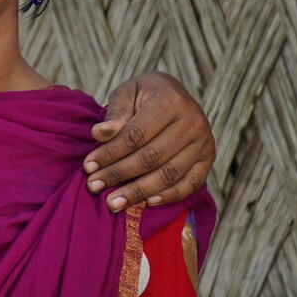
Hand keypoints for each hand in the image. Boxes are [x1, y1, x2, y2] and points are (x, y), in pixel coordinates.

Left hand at [82, 71, 214, 212]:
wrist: (173, 94)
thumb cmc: (143, 95)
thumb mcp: (126, 92)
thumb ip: (115, 114)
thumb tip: (99, 134)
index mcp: (170, 100)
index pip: (136, 134)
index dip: (111, 153)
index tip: (88, 166)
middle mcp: (193, 121)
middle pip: (152, 157)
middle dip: (119, 174)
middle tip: (94, 186)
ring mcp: (204, 141)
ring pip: (169, 174)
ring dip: (138, 192)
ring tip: (113, 203)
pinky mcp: (208, 158)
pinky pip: (190, 184)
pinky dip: (169, 196)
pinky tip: (146, 203)